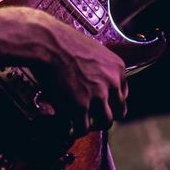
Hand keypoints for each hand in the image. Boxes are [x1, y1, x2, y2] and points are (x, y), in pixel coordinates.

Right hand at [29, 11, 127, 136]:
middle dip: (105, 113)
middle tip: (93, 116)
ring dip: (94, 123)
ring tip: (81, 122)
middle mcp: (112, 82)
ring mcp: (98, 95)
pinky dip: (76, 129)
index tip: (102, 103)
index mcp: (117, 67)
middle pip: (119, 110)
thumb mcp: (91, 49)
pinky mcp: (81, 107)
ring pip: (105, 122)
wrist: (46, 41)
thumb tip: (92, 78)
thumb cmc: (62, 40)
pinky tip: (69, 125)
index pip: (122, 93)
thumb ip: (98, 66)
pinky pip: (83, 127)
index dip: (111, 100)